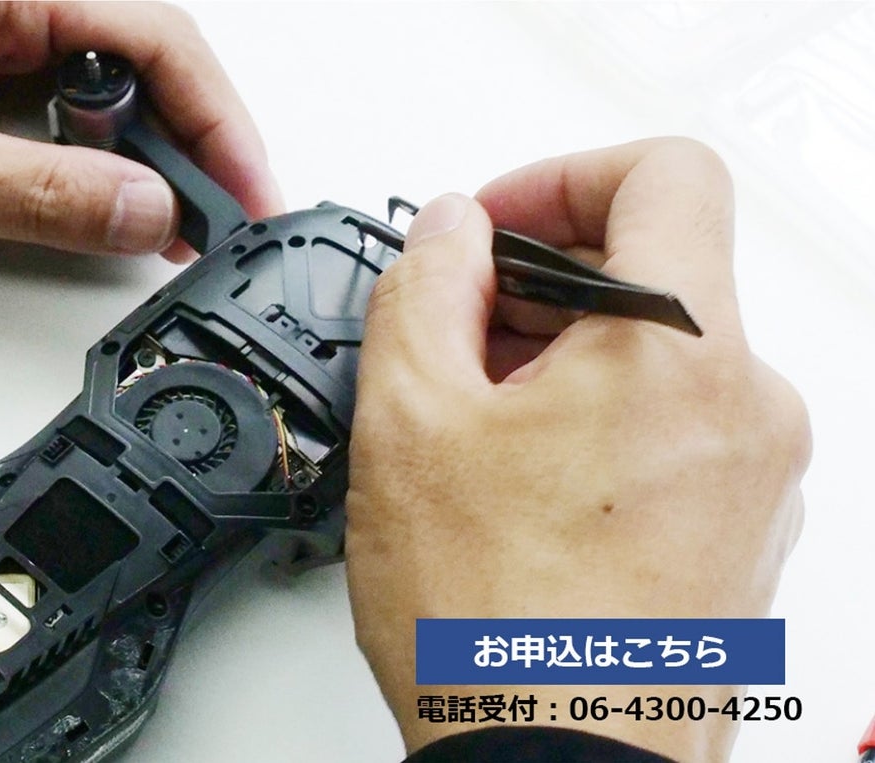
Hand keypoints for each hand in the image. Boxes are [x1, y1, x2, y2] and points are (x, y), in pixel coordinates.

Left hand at [0, 2, 282, 261]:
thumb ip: (43, 196)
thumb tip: (144, 214)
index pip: (156, 38)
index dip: (217, 125)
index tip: (249, 195)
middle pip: (134, 52)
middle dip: (176, 137)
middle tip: (201, 222)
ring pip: (90, 73)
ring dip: (122, 146)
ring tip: (140, 215)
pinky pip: (40, 85)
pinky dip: (69, 143)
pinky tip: (79, 189)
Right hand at [346, 138, 810, 759]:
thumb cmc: (495, 627)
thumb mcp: (408, 421)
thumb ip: (425, 288)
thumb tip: (451, 235)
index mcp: (681, 348)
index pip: (666, 174)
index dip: (561, 176)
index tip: (494, 227)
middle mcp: (750, 405)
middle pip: (662, 272)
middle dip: (544, 286)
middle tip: (453, 339)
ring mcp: (761, 478)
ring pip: (666, 361)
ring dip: (570, 365)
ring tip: (476, 435)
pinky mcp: (746, 538)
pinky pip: (682, 437)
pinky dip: (606, 431)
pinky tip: (522, 492)